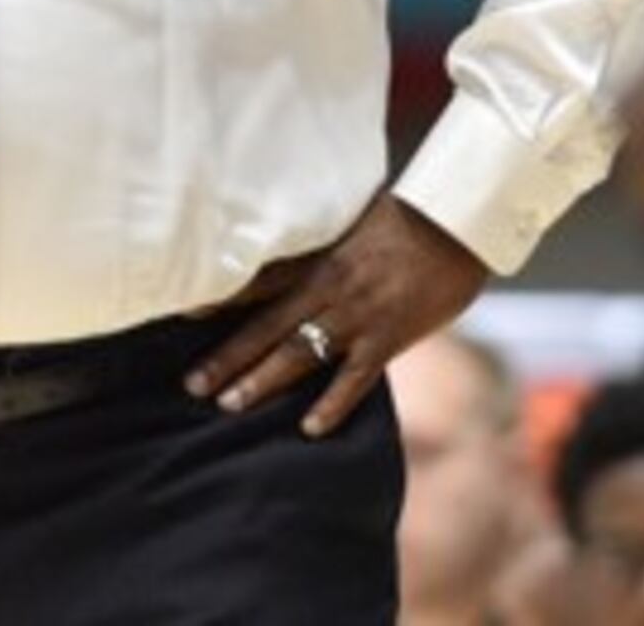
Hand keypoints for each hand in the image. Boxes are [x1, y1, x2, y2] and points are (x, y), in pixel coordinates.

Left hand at [186, 194, 489, 438]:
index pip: (259, 282)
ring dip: (262, 380)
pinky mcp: (389, 336)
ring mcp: (358, 314)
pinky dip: (332, 402)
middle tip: (192, 385)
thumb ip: (326, 246)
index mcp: (320, 257)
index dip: (221, 299)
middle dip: (228, 356)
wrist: (458, 220)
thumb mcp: (356, 223)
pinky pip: (355, 377)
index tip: (185, 316)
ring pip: (299, 352)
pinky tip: (309, 427)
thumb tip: (303, 258)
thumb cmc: (410, 216)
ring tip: (230, 405)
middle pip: (267, 325)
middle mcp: (329, 287)